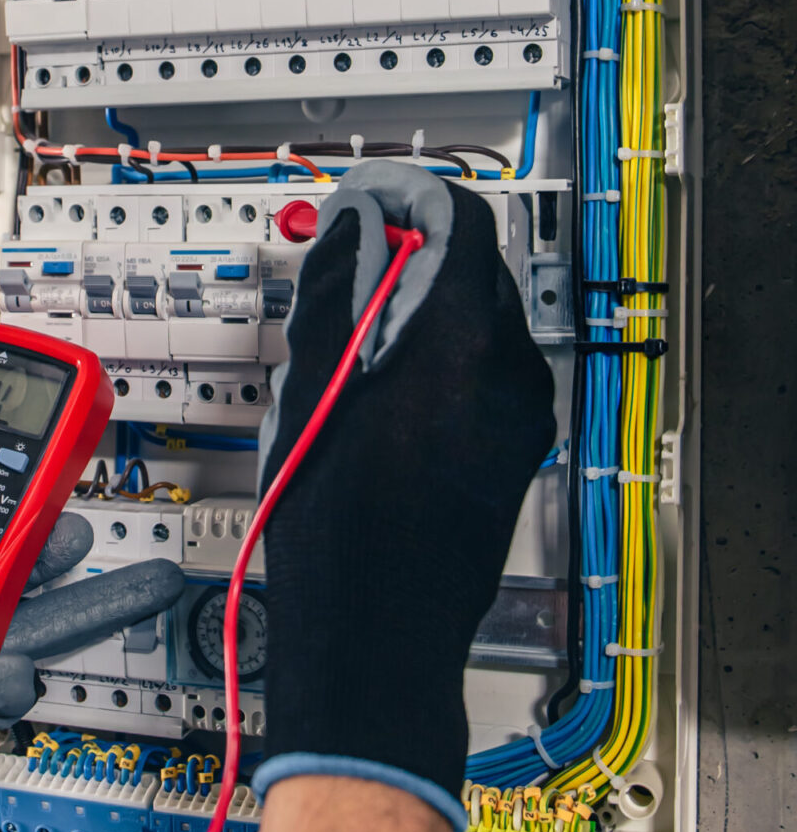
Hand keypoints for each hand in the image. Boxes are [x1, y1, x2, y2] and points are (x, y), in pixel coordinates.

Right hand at [253, 163, 555, 830]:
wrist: (376, 634)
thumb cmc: (338, 529)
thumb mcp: (310, 387)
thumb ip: (337, 288)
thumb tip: (351, 226)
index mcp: (464, 343)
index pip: (457, 217)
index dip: (404, 197)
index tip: (361, 204)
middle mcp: (510, 373)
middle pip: (470, 265)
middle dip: (408, 252)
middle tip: (344, 266)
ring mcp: (520, 416)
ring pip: (476, 319)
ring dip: (419, 308)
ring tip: (347, 344)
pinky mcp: (514, 450)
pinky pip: (481, 371)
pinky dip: (435, 357)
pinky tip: (377, 394)